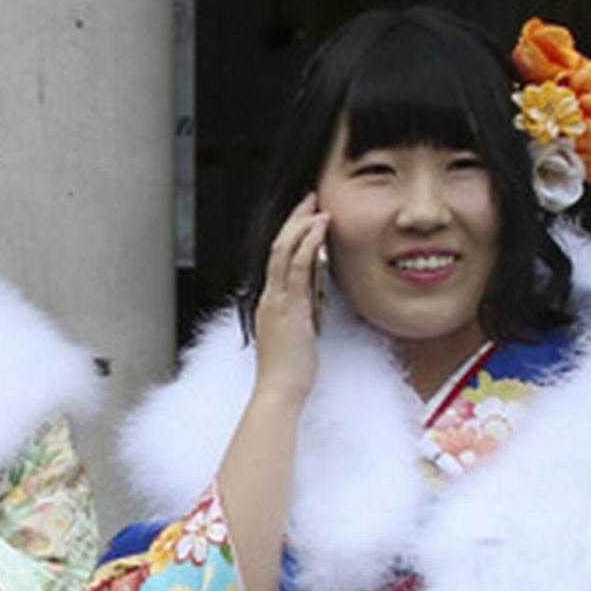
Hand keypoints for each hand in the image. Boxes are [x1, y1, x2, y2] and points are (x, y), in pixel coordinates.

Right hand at [252, 202, 327, 403]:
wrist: (279, 391)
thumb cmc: (290, 372)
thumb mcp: (299, 335)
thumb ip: (304, 313)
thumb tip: (317, 299)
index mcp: (270, 304)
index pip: (278, 260)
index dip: (291, 234)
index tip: (306, 216)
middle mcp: (269, 298)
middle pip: (277, 247)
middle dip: (294, 220)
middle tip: (310, 198)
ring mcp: (277, 301)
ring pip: (284, 251)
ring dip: (302, 225)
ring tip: (319, 207)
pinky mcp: (289, 307)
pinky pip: (297, 268)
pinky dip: (308, 245)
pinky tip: (320, 229)